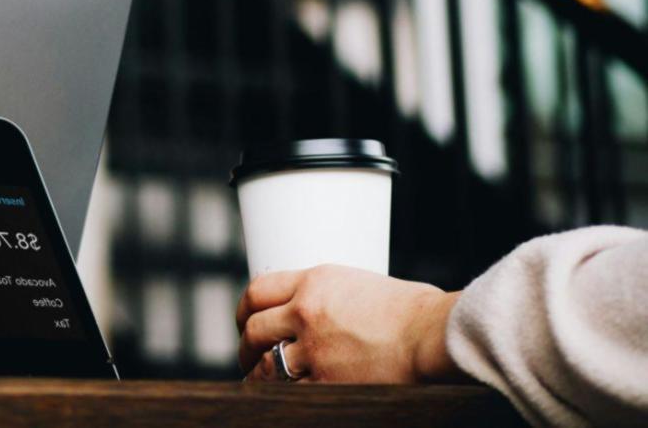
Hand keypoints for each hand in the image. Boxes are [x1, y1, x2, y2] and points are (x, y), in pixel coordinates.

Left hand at [236, 264, 461, 382]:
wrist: (435, 336)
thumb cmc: (418, 312)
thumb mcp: (365, 286)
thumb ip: (335, 297)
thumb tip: (329, 310)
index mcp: (315, 281)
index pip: (259, 290)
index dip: (245, 309)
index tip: (245, 320)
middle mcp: (306, 311)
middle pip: (254, 329)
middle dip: (246, 346)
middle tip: (248, 356)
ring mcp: (314, 349)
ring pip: (265, 364)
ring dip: (257, 376)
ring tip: (257, 382)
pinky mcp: (327, 382)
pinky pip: (289, 392)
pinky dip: (281, 397)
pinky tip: (279, 400)